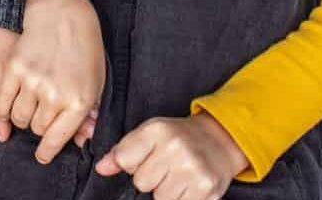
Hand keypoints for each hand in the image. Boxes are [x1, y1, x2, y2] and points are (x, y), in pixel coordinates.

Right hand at [0, 0, 103, 162]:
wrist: (62, 13)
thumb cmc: (84, 48)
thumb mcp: (96, 80)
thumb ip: (89, 111)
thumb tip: (83, 139)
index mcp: (79, 101)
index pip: (57, 139)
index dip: (47, 151)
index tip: (42, 155)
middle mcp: (55, 95)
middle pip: (37, 128)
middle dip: (39, 126)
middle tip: (41, 114)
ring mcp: (33, 82)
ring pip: (19, 118)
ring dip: (23, 117)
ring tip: (29, 105)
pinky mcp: (14, 69)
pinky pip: (3, 103)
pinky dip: (4, 109)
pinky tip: (10, 105)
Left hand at [95, 113, 247, 199]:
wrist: (220, 140)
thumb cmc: (180, 138)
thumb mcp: (150, 134)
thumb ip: (123, 151)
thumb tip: (102, 168)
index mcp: (157, 129)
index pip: (124, 159)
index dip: (132, 164)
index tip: (146, 158)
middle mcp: (175, 146)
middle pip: (141, 182)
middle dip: (152, 179)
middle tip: (167, 168)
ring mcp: (192, 168)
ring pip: (160, 197)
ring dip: (167, 192)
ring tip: (178, 177)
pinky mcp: (206, 188)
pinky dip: (182, 199)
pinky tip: (189, 185)